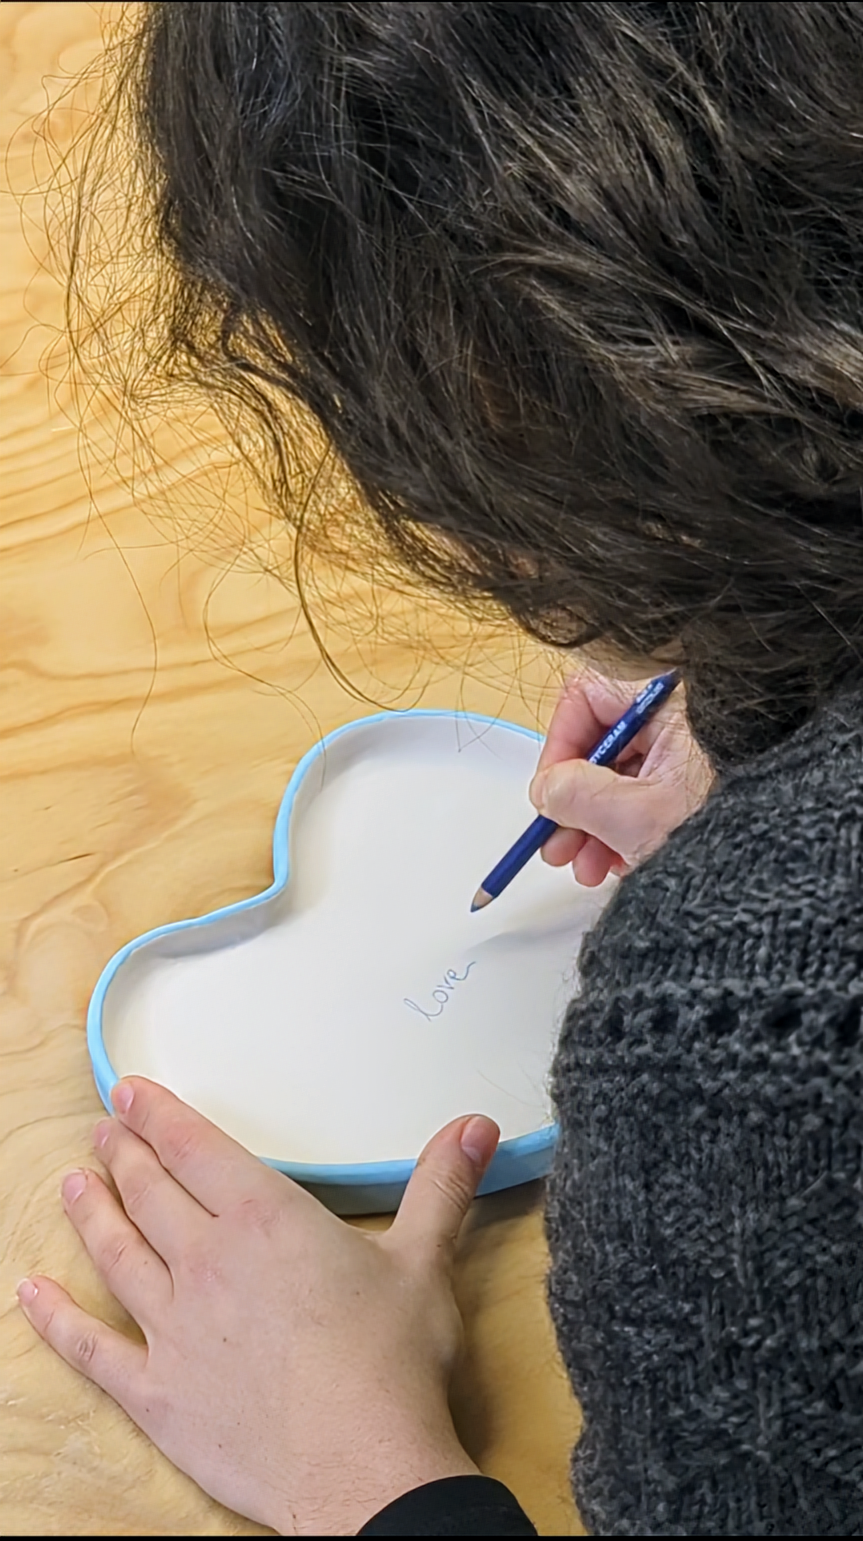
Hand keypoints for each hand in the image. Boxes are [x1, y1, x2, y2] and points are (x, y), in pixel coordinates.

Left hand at [16, 1079, 499, 1535]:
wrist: (362, 1466)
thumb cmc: (391, 1364)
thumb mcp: (423, 1261)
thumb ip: (440, 1186)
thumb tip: (473, 1127)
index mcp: (264, 1219)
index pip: (196, 1148)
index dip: (158, 1115)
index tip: (129, 1093)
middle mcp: (207, 1261)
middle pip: (151, 1193)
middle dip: (124, 1155)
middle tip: (103, 1131)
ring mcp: (174, 1328)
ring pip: (118, 1254)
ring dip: (91, 1213)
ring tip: (72, 1183)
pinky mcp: (157, 1393)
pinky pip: (92, 1349)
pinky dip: (57, 1320)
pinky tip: (31, 1296)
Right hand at [530, 670, 711, 886]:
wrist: (781, 876)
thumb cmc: (731, 833)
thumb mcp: (634, 816)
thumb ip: (576, 796)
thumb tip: (545, 790)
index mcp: (671, 704)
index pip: (588, 696)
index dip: (559, 744)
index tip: (550, 790)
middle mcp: (681, 721)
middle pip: (601, 745)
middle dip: (574, 801)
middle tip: (558, 843)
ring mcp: (691, 754)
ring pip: (619, 777)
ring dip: (593, 826)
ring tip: (588, 866)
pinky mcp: (697, 786)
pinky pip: (643, 797)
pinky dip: (623, 830)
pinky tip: (619, 863)